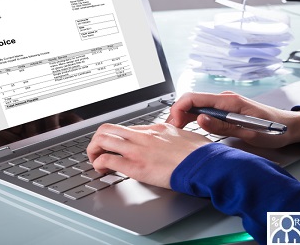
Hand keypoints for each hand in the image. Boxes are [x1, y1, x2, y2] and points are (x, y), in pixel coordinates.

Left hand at [87, 123, 210, 188]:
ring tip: (95, 161)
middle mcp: (143, 135)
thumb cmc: (201, 154)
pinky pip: (107, 159)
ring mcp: (138, 149)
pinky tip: (102, 171)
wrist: (205, 164)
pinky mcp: (135, 165)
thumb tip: (173, 142)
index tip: (114, 146)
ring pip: (102, 139)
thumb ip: (173, 137)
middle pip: (108, 128)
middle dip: (97, 140)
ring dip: (94, 151)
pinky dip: (99, 164)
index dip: (116, 138)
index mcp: (156, 128)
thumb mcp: (185, 137)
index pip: (127, 128)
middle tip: (98, 152)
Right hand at [166, 91, 299, 148]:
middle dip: (177, 114)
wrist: (290, 127)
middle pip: (192, 101)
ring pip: (196, 106)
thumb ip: (223, 126)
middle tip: (171, 131)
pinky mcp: (225, 110)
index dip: (179, 109)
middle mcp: (224, 99)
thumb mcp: (249, 132)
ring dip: (183, 116)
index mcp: (229, 101)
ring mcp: (224, 104)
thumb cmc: (274, 129)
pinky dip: (192, 118)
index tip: (174, 124)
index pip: (194, 98)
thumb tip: (200, 120)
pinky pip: (204, 111)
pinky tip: (188, 128)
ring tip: (176, 131)